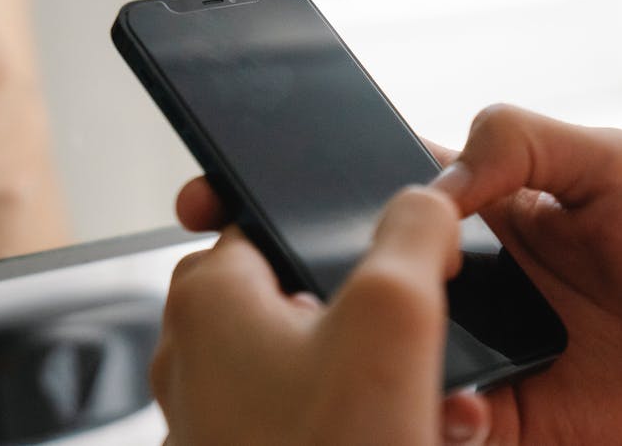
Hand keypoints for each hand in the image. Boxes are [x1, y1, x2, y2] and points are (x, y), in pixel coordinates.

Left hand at [154, 187, 466, 445]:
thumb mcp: (393, 319)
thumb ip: (412, 235)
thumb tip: (425, 199)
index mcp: (209, 297)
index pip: (270, 221)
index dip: (339, 233)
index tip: (387, 256)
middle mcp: (194, 354)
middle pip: (299, 297)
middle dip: (370, 318)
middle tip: (417, 343)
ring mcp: (213, 416)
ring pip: (310, 364)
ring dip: (374, 376)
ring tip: (427, 403)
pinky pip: (305, 418)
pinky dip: (356, 419)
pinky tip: (410, 434)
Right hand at [170, 105, 621, 444]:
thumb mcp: (617, 163)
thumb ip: (525, 139)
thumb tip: (441, 167)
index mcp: (480, 214)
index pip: (367, 188)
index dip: (294, 181)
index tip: (230, 182)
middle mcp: (458, 283)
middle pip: (345, 270)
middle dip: (277, 263)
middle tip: (240, 259)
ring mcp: (461, 350)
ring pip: (366, 345)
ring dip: (334, 339)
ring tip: (322, 331)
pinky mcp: (478, 415)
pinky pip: (416, 411)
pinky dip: (408, 406)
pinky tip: (436, 397)